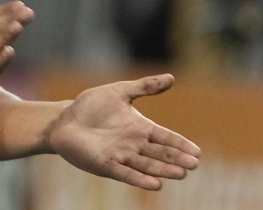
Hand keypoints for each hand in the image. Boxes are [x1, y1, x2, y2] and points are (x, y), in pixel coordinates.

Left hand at [46, 74, 200, 189]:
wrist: (64, 119)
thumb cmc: (91, 106)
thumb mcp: (119, 91)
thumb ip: (144, 86)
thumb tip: (172, 77)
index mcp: (140, 127)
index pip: (165, 137)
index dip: (180, 144)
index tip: (198, 152)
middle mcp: (134, 144)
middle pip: (160, 153)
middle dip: (176, 159)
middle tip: (194, 165)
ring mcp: (121, 155)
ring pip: (147, 165)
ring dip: (163, 170)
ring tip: (181, 174)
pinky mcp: (106, 164)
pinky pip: (126, 173)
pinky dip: (140, 179)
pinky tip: (155, 185)